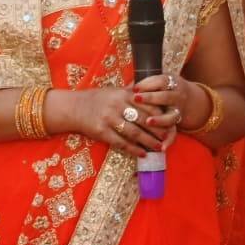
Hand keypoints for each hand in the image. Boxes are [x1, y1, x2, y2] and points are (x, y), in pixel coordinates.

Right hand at [50, 88, 165, 157]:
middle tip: (168, 137)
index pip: (147, 104)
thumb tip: (151, 92)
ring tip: (158, 147)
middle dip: (158, 129)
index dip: (160, 114)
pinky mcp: (102, 132)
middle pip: (143, 119)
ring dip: (148, 141)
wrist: (74, 107)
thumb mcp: (115, 91)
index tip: (170, 121)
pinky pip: (121, 142)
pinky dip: (133, 149)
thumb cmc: (97, 99)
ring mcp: (109, 119)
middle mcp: (117, 106)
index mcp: (123, 94)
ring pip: (134, 132)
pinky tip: (142, 153)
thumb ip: (132, 93)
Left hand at [130, 73, 202, 140]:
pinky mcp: (176, 125)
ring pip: (171, 117)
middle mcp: (176, 96)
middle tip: (136, 98)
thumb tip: (127, 86)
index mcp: (170, 83)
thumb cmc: (161, 89)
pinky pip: (174, 133)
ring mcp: (177, 111)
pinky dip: (169, 141)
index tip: (134, 87)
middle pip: (165, 97)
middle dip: (150, 98)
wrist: (183, 97)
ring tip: (148, 122)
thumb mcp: (155, 82)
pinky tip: (161, 147)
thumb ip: (143, 84)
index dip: (147, 84)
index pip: (160, 81)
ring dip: (159, 120)